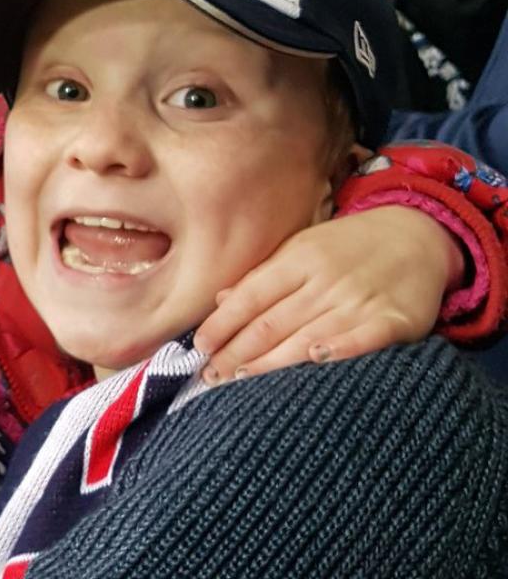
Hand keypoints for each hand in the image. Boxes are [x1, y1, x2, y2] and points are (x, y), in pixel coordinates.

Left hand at [194, 206, 457, 383]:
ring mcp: (360, 298)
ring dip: (272, 362)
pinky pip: (364, 336)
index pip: (251, 296)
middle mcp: (325, 279)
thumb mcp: (303, 248)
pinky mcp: (395, 317)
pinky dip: (341, 348)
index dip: (223, 323)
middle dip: (237, 351)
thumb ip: (263, 276)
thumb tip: (219, 300)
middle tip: (209, 376)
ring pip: (307, 335)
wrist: (417, 234)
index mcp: (298, 259)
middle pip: (272, 322)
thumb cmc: (349, 247)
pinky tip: (316, 360)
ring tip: (239, 381)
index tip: (199, 347)